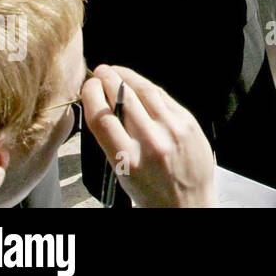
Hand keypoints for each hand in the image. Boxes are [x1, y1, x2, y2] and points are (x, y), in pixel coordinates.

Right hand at [81, 64, 217, 208]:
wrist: (188, 204)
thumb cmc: (150, 192)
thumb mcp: (121, 173)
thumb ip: (113, 140)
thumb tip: (102, 106)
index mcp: (126, 160)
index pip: (102, 117)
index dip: (91, 96)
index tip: (87, 86)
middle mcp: (150, 142)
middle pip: (123, 98)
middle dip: (108, 79)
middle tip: (100, 71)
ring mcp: (173, 130)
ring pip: (146, 91)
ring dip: (128, 77)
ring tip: (116, 71)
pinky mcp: (189, 123)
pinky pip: (165, 98)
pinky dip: (149, 88)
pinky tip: (139, 84)